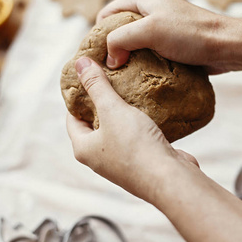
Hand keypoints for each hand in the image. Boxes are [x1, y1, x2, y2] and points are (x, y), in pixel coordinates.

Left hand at [66, 57, 197, 201]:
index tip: (87, 79)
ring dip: (124, 115)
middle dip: (103, 104)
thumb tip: (80, 63)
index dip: (77, 98)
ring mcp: (122, 163)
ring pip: (118, 132)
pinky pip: (138, 139)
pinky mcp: (143, 163)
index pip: (72, 118)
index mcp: (84, 149)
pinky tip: (150, 111)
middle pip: (95, 125)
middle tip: (111, 81)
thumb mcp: (113, 110)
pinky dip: (141, 125)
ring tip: (131, 92)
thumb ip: (97, 87)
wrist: (169, 178)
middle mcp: (100, 159)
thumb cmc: (136, 147)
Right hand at [96, 0, 233, 74]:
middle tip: (110, 74)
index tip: (97, 61)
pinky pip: (149, 55)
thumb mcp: (149, 31)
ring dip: (129, 61)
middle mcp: (149, 10)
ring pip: (134, 46)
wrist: (226, 46)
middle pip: (118, 32)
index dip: (98, 38)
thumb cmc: (191, 33)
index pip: (105, 17)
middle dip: (113, 51)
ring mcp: (161, 28)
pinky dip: (143, 66)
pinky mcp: (170, 44)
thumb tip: (110, 60)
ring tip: (123, 80)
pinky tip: (141, 80)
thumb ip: (120, 40)